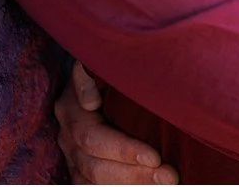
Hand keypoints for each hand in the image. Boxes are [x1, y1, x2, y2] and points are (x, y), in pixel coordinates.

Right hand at [55, 62, 176, 183]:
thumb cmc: (117, 66)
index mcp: (71, 107)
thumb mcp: (107, 64)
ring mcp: (71, 155)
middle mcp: (68, 134)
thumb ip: (93, 76)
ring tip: (166, 182)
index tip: (156, 157)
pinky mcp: (79, 169)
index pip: (93, 138)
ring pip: (94, 181)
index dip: (124, 150)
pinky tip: (147, 186)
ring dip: (132, 184)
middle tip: (170, 176)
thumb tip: (90, 102)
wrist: (108, 76)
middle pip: (95, 165)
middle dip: (135, 173)